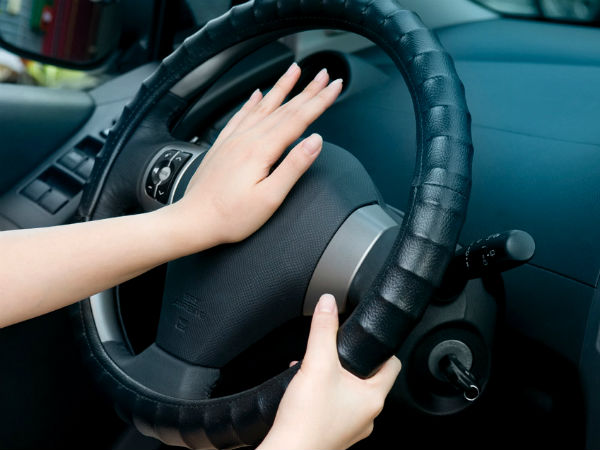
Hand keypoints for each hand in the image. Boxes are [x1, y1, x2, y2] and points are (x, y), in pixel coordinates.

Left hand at [167, 63, 342, 248]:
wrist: (193, 221)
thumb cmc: (231, 216)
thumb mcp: (270, 198)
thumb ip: (294, 166)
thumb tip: (316, 141)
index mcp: (261, 150)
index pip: (298, 119)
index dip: (319, 101)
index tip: (335, 87)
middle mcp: (246, 139)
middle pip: (284, 108)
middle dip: (308, 90)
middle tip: (326, 75)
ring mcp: (233, 140)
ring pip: (263, 106)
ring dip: (282, 88)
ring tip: (294, 71)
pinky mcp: (223, 146)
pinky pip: (240, 116)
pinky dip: (252, 102)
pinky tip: (257, 94)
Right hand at [258, 294, 401, 449]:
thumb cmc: (307, 420)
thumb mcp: (316, 364)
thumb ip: (323, 330)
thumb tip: (328, 303)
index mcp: (373, 398)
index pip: (391, 366)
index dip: (382, 348)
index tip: (371, 339)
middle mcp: (366, 416)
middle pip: (368, 379)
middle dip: (350, 362)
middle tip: (335, 352)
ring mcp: (350, 427)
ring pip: (349, 393)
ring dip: (333, 379)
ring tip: (315, 371)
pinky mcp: (332, 434)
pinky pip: (334, 408)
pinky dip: (323, 395)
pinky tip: (305, 391)